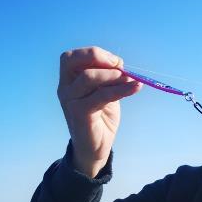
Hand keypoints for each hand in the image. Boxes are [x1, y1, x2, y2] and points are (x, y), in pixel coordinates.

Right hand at [57, 46, 141, 176]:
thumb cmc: (101, 117)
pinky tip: (136, 88)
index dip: (93, 53)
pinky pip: (101, 96)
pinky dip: (121, 89)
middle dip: (98, 57)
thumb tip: (121, 64)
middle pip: (72, 61)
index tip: (116, 61)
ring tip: (132, 79)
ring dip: (114, 75)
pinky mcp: (80, 114)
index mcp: (69, 81)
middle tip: (120, 66)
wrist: (95, 147)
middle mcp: (65, 88)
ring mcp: (70, 101)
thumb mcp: (105, 92)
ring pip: (89, 77)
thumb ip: (109, 78)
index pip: (71, 57)